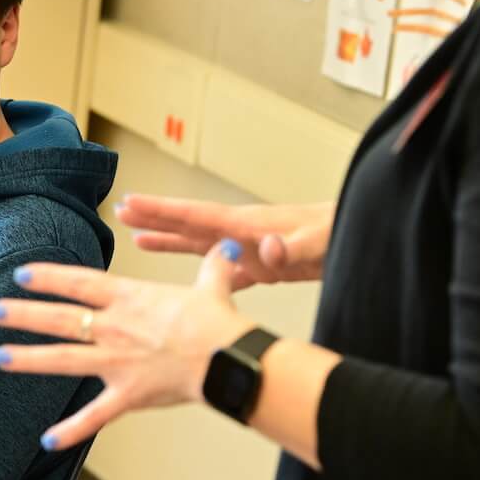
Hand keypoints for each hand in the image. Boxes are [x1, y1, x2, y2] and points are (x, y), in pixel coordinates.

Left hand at [0, 244, 250, 450]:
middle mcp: (114, 328)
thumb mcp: (215, 286)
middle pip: (59, 318)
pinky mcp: (127, 394)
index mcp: (129, 299)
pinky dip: (71, 430)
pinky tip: (46, 440)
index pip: (78, 283)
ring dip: (28, 359)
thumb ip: (215, 266)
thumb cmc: (219, 323)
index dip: (48, 277)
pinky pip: (94, 416)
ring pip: (62, 359)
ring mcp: (116, 362)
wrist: (228, 360)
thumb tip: (232, 247)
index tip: (22, 275)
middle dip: (23, 314)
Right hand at [113, 194, 333, 288]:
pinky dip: (201, 269)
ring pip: (198, 243)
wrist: (360, 238)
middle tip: (120, 210)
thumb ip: (290, 247)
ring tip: (137, 238)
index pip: (194, 215)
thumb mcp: (316, 242)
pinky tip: (190, 277)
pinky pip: (221, 267)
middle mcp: (240, 232)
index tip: (130, 202)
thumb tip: (266, 248)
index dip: (160, 210)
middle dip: (154, 217)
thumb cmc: (339, 235)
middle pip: (187, 223)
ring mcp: (248, 247)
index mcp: (246, 224)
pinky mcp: (261, 266)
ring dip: (169, 240)